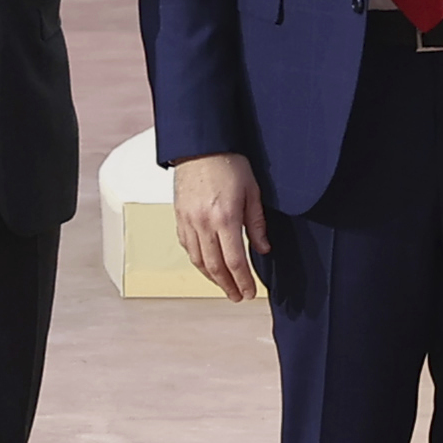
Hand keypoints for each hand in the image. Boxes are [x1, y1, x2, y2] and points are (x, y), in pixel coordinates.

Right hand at [167, 150, 268, 300]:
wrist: (200, 146)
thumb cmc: (229, 163)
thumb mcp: (252, 191)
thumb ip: (256, 223)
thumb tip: (263, 249)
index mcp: (225, 217)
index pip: (235, 261)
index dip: (243, 281)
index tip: (250, 292)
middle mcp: (203, 223)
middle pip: (215, 267)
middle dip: (228, 286)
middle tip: (238, 296)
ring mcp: (188, 221)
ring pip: (198, 261)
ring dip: (212, 278)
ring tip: (224, 286)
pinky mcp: (179, 217)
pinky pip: (187, 247)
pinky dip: (198, 261)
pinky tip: (207, 265)